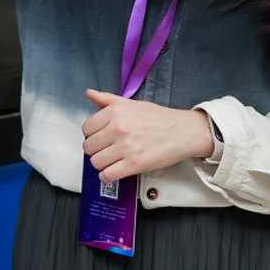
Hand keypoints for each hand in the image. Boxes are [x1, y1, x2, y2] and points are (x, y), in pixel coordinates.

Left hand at [80, 89, 215, 183]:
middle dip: (96, 150)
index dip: (92, 134)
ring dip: (102, 164)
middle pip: (89, 147)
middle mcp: (118, 128)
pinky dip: (107, 176)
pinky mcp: (134, 164)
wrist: (183, 131)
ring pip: (96, 162)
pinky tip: (114, 171)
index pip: (86, 128)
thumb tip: (89, 93)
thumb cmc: (159, 118)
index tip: (100, 137)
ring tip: (112, 160)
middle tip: (107, 150)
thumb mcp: (132, 103)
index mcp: (115, 112)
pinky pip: (107, 175)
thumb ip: (107, 99)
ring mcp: (126, 147)